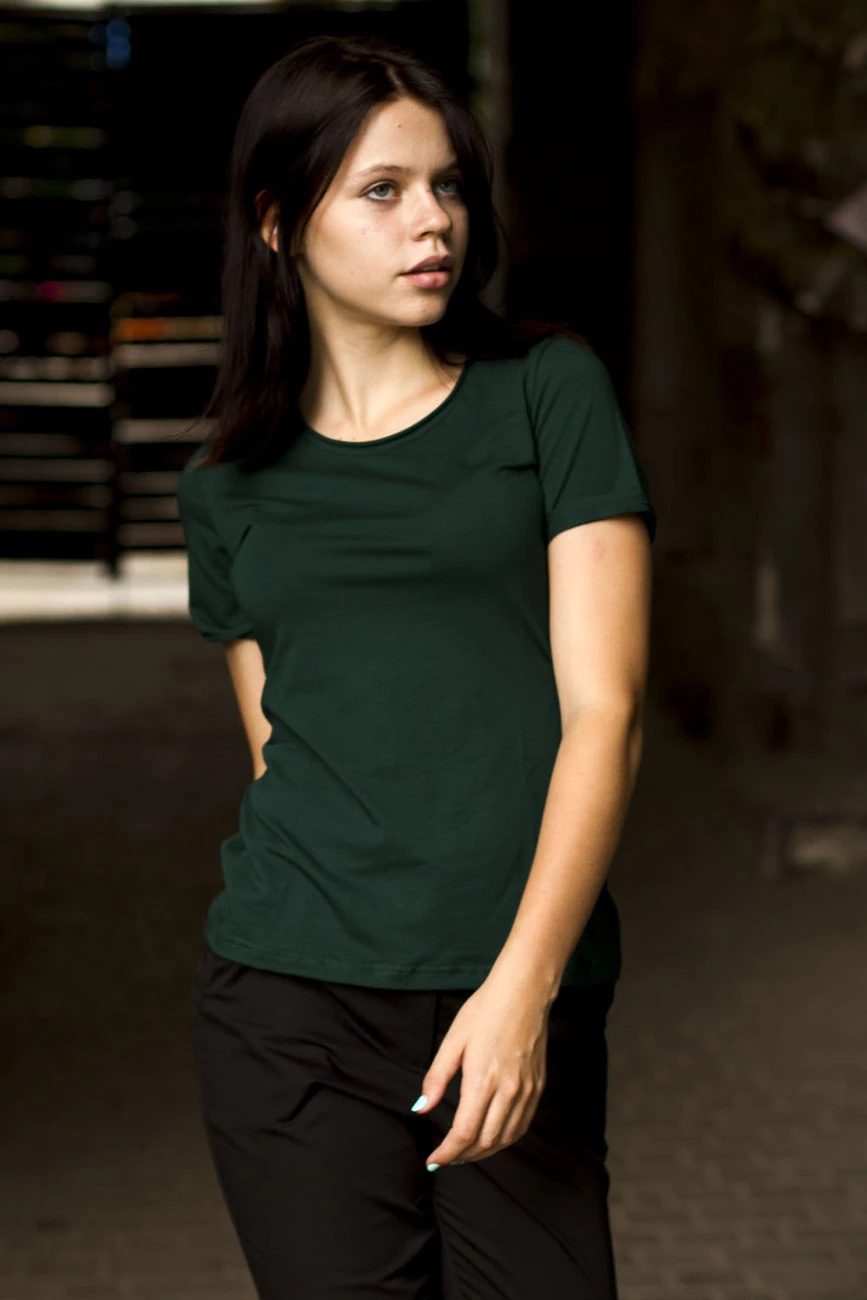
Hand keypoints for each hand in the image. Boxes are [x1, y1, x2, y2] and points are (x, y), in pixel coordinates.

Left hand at [413, 967, 551, 1167]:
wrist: (524, 991)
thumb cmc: (485, 1010)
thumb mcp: (453, 1040)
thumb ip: (436, 1078)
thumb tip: (421, 1108)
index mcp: (483, 1079)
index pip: (464, 1132)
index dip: (447, 1152)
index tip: (433, 1161)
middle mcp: (508, 1090)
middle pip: (485, 1142)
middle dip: (462, 1156)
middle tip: (445, 1158)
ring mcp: (527, 1090)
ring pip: (506, 1139)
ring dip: (484, 1153)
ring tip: (465, 1153)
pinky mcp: (538, 1087)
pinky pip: (522, 1126)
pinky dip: (505, 1140)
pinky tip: (491, 1137)